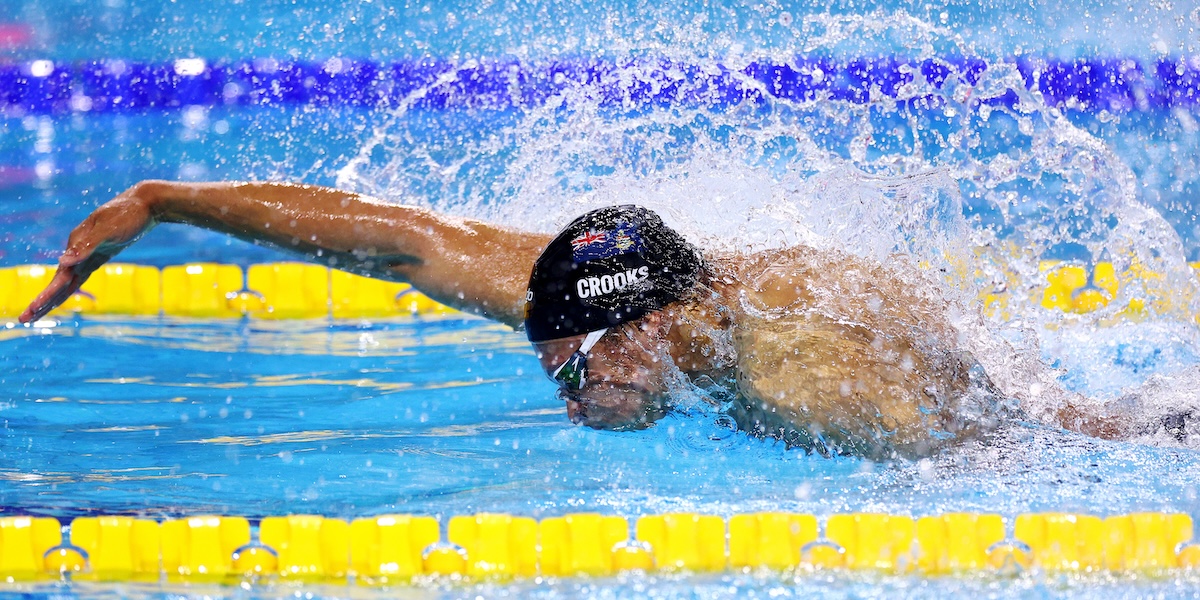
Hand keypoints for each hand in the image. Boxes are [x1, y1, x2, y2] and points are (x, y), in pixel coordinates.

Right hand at [19, 188, 156, 322]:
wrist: (145, 204)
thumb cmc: (127, 215)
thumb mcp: (109, 230)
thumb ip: (86, 246)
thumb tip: (62, 262)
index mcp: (76, 244)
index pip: (58, 278)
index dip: (46, 296)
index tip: (32, 310)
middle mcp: (78, 250)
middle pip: (58, 282)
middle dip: (42, 302)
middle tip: (24, 319)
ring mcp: (88, 253)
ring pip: (68, 281)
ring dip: (54, 297)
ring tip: (38, 313)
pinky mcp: (99, 255)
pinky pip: (81, 276)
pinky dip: (71, 288)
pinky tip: (63, 296)